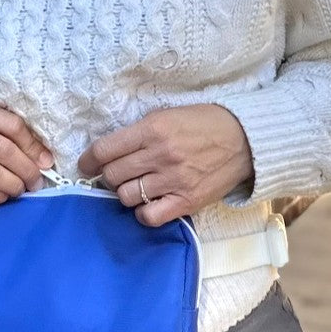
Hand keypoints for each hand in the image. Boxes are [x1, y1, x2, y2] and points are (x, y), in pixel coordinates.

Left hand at [77, 104, 254, 226]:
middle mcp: (160, 155)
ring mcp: (173, 181)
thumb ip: (140, 132)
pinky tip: (148, 203)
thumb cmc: (204, 123)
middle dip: (107, 176)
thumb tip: (110, 150)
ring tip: (134, 186)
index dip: (88, 160)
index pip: (105, 149)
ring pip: (127, 196)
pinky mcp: (187, 201)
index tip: (85, 164)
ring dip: (125, 193)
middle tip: (113, 175)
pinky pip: (150, 216)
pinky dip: (143, 213)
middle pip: (113, 175)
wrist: (245, 140)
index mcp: (153, 129)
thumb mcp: (167, 115)